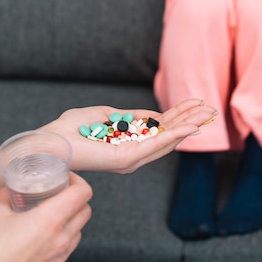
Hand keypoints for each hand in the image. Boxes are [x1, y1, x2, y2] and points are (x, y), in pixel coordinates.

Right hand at [0, 172, 92, 261]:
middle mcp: (60, 239)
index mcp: (50, 220)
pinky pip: (67, 248)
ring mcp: (59, 257)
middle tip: (59, 192)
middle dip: (76, 198)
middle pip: (86, 211)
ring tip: (51, 212)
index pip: (83, 193)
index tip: (66, 177)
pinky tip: (43, 233)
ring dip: (70, 218)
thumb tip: (8, 189)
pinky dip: (61, 236)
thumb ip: (5, 196)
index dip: (77, 181)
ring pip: (78, 231)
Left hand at [42, 99, 216, 173]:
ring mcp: (131, 158)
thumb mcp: (105, 115)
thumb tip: (153, 116)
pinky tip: (189, 125)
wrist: (52, 141)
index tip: (195, 103)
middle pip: (168, 136)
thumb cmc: (71, 128)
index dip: (178, 116)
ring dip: (187, 125)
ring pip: (167, 140)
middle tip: (209, 108)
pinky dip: (174, 134)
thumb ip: (128, 116)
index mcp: (127, 144)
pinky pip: (155, 144)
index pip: (158, 130)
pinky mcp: (127, 158)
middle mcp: (133, 154)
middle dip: (189, 120)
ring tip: (207, 113)